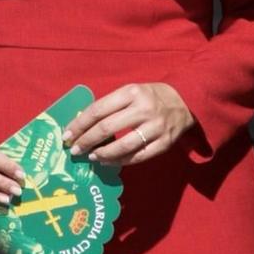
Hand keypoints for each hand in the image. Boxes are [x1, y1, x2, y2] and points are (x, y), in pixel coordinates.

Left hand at [64, 83, 192, 166]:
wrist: (186, 101)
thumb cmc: (151, 96)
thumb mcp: (132, 91)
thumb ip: (111, 105)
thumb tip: (82, 125)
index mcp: (132, 92)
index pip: (98, 110)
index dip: (79, 124)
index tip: (67, 135)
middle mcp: (144, 109)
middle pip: (107, 128)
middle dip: (86, 141)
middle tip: (74, 150)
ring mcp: (156, 127)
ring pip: (123, 146)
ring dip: (103, 154)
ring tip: (91, 156)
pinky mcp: (165, 143)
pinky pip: (138, 156)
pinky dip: (120, 161)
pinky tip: (108, 161)